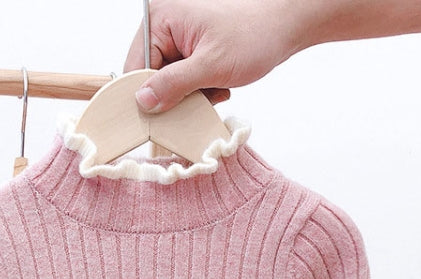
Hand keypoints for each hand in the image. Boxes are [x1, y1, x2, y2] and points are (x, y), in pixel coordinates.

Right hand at [123, 0, 311, 112]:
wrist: (285, 27)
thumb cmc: (253, 36)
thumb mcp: (210, 66)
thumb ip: (173, 85)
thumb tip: (143, 101)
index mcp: (160, 18)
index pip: (135, 67)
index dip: (147, 95)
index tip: (159, 117)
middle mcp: (164, 25)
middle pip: (150, 77)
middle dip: (175, 95)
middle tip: (201, 96)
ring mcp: (177, 38)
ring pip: (168, 83)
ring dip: (190, 95)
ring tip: (214, 88)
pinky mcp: (190, 50)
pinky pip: (182, 80)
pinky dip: (199, 90)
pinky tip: (217, 85)